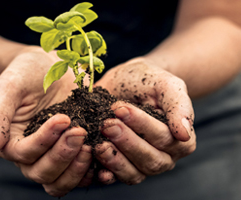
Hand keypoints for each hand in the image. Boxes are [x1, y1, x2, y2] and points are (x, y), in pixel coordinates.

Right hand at [0, 46, 91, 196]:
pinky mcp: (76, 151)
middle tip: (79, 131)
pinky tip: (105, 155)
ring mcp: (56, 154)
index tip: (63, 118)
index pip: (25, 154)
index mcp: (12, 142)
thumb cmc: (24, 74)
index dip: (44, 141)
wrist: (48, 66)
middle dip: (63, 156)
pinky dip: (94, 170)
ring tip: (92, 145)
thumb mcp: (7, 87)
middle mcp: (33, 155)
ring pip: (62, 180)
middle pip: (43, 173)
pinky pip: (83, 172)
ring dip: (78, 169)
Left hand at [94, 57, 195, 183]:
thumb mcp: (165, 84)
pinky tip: (95, 163)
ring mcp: (142, 164)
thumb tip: (185, 134)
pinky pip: (116, 177)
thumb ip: (179, 105)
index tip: (121, 109)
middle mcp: (164, 156)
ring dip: (115, 160)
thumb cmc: (147, 81)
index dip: (142, 125)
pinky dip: (106, 173)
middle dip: (126, 142)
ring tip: (99, 144)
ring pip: (134, 173)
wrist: (125, 82)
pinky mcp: (122, 166)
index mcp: (179, 139)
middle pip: (150, 160)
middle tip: (107, 124)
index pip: (164, 138)